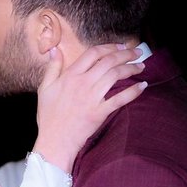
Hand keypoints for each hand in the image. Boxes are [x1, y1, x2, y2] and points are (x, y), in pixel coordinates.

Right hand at [33, 44, 146, 171]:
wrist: (54, 141)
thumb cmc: (48, 117)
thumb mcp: (44, 89)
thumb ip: (52, 68)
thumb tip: (55, 50)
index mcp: (70, 76)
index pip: (93, 53)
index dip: (109, 47)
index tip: (120, 46)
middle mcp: (83, 83)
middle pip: (108, 61)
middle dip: (126, 54)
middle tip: (137, 52)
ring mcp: (92, 98)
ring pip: (116, 75)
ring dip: (131, 68)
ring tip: (141, 66)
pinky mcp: (99, 112)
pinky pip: (120, 99)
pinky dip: (133, 91)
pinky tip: (142, 86)